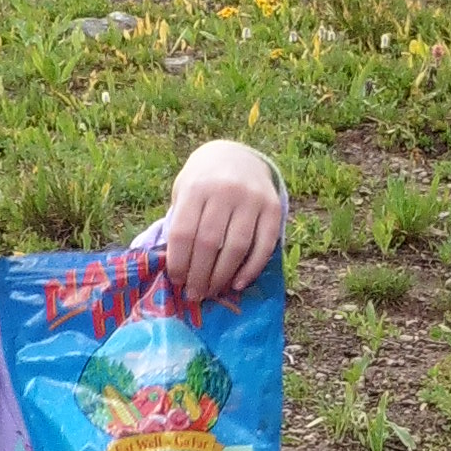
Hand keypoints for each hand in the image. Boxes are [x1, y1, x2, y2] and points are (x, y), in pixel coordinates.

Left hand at [162, 141, 284, 307]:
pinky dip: (252, 269)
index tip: (177, 281)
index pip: (183, 233)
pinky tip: (238, 284)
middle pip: (209, 243)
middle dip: (200, 275)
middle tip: (195, 294)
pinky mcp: (273, 207)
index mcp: (196, 187)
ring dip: (223, 276)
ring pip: (237, 247)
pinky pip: (264, 245)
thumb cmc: (203, 183)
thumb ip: (182, 223)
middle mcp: (225, 190)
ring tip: (212, 291)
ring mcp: (252, 198)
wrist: (236, 156)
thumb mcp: (185, 192)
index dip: (179, 262)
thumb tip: (179, 270)